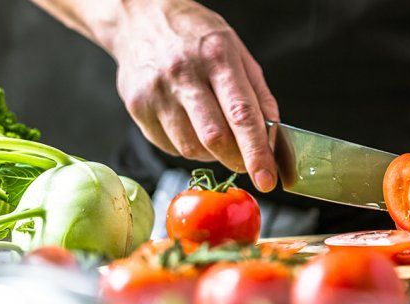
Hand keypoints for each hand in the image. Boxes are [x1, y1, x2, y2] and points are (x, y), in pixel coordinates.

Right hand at [109, 0, 277, 190]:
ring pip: (190, 148)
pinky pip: (169, 147)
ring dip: (211, 154)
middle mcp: (184, 75)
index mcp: (217, 58)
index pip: (242, 115)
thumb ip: (258, 95)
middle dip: (236, 160)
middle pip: (214, 138)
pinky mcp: (136, 107)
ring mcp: (156, 92)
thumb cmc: (196, 37)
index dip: (256, 152)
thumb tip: (272, 137)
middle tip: (246, 163)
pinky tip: (190, 126)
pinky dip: (187, 147)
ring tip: (214, 132)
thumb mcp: (237, 52)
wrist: (140, 18)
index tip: (267, 179)